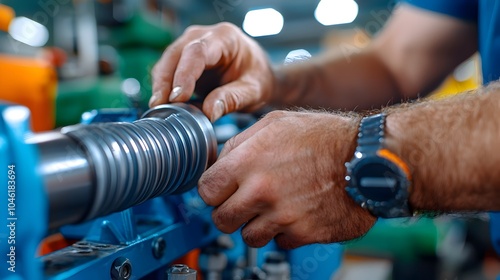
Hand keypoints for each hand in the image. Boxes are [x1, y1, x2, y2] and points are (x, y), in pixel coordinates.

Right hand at [150, 22, 274, 121]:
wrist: (258, 74)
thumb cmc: (257, 78)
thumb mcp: (253, 91)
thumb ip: (232, 100)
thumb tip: (207, 113)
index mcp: (225, 38)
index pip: (197, 52)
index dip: (184, 74)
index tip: (177, 98)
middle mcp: (204, 36)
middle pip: (176, 54)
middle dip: (165, 81)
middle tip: (159, 105)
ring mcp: (191, 44)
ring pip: (167, 62)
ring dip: (161, 85)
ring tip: (159, 108)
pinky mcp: (184, 59)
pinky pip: (168, 71)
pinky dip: (164, 87)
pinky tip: (163, 105)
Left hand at [198, 110, 375, 248]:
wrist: (368, 158)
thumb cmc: (325, 137)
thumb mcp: (276, 123)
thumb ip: (241, 142)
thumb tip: (220, 161)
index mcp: (248, 162)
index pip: (205, 191)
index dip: (213, 191)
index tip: (222, 190)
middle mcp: (261, 191)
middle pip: (221, 220)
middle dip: (229, 212)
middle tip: (245, 202)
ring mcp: (282, 216)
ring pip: (249, 236)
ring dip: (257, 224)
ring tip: (274, 206)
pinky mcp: (303, 233)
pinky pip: (280, 243)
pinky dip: (285, 232)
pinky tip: (296, 213)